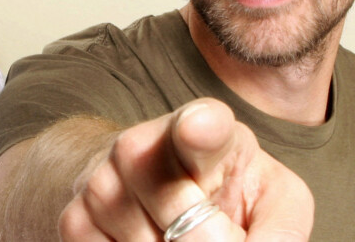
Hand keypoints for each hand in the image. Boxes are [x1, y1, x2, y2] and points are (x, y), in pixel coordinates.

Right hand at [58, 98, 313, 240]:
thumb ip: (279, 230)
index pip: (202, 125)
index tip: (198, 128)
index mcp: (210, 130)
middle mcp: (149, 141)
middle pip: (182, 217)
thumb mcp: (274, 202)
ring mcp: (105, 176)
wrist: (160, 185)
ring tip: (176, 233)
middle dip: (208, 240)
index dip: (199, 128)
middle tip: (216, 231)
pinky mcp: (74, 214)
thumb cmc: (230, 192)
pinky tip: (148, 238)